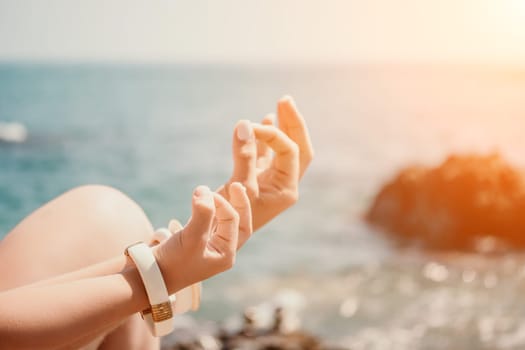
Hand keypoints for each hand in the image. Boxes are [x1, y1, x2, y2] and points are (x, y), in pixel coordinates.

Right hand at [153, 183, 250, 293]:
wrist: (148, 277)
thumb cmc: (173, 261)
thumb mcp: (191, 237)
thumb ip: (202, 213)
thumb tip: (204, 189)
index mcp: (226, 254)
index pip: (233, 221)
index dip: (221, 203)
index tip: (205, 193)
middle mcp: (220, 252)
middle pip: (237, 223)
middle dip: (238, 204)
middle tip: (236, 185)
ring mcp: (207, 247)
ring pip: (222, 223)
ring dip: (221, 207)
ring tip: (223, 191)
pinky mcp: (193, 243)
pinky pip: (207, 224)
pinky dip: (206, 212)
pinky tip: (201, 203)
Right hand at [218, 96, 313, 236]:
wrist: (217, 236)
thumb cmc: (230, 218)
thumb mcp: (239, 188)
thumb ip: (244, 157)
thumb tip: (244, 125)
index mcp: (287, 189)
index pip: (289, 152)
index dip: (272, 135)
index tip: (250, 127)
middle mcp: (283, 184)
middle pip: (299, 148)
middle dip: (293, 124)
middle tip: (286, 100)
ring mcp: (271, 181)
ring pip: (284, 150)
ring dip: (283, 127)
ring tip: (282, 104)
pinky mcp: (257, 179)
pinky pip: (268, 154)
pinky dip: (267, 138)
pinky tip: (266, 119)